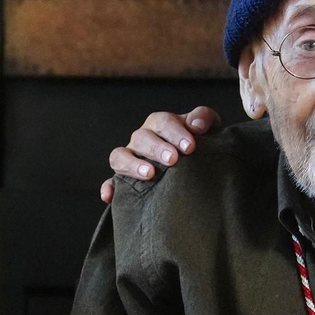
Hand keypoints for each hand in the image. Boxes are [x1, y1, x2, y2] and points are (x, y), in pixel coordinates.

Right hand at [100, 107, 218, 202]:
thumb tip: (197, 125)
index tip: (190, 147)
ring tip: (149, 174)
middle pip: (141, 138)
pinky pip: (111, 182)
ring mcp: (130, 158)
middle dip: (156, 148)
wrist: (194, 162)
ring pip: (120, 156)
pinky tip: (109, 196)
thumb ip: (204, 118)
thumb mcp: (205, 127)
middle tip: (173, 160)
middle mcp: (142, 139)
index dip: (175, 133)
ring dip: (132, 164)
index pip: (163, 122)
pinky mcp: (123, 179)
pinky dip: (108, 187)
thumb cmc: (197, 143)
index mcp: (159, 124)